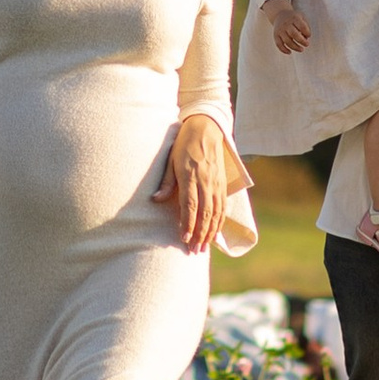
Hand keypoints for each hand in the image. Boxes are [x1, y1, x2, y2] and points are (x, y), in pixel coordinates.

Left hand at [165, 113, 238, 255]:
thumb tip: (156, 200)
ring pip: (216, 212)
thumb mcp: (170, 160)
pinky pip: (222, 207)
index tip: (184, 238)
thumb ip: (166, 182)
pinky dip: (220, 222)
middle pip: (204, 213)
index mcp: (190, 176)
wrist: (206, 129)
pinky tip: (215, 233)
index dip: (188, 223)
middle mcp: (206, 181)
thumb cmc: (183, 144)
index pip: (190, 205)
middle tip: (194, 250)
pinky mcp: (222, 184)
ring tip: (204, 247)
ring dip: (210, 232)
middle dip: (200, 234)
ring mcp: (216, 183)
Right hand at [265, 0, 310, 55]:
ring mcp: (280, 30)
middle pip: (294, 34)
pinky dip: (284, 50)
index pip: (302, 26)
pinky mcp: (275, 35)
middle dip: (302, 41)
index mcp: (294, 18)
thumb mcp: (302, 17)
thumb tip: (306, 39)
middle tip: (307, 44)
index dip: (307, 32)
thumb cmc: (294, 18)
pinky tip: (290, 52)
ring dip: (295, 47)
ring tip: (301, 49)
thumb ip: (306, 26)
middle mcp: (286, 24)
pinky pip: (279, 44)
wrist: (279, 14)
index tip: (309, 35)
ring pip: (287, 41)